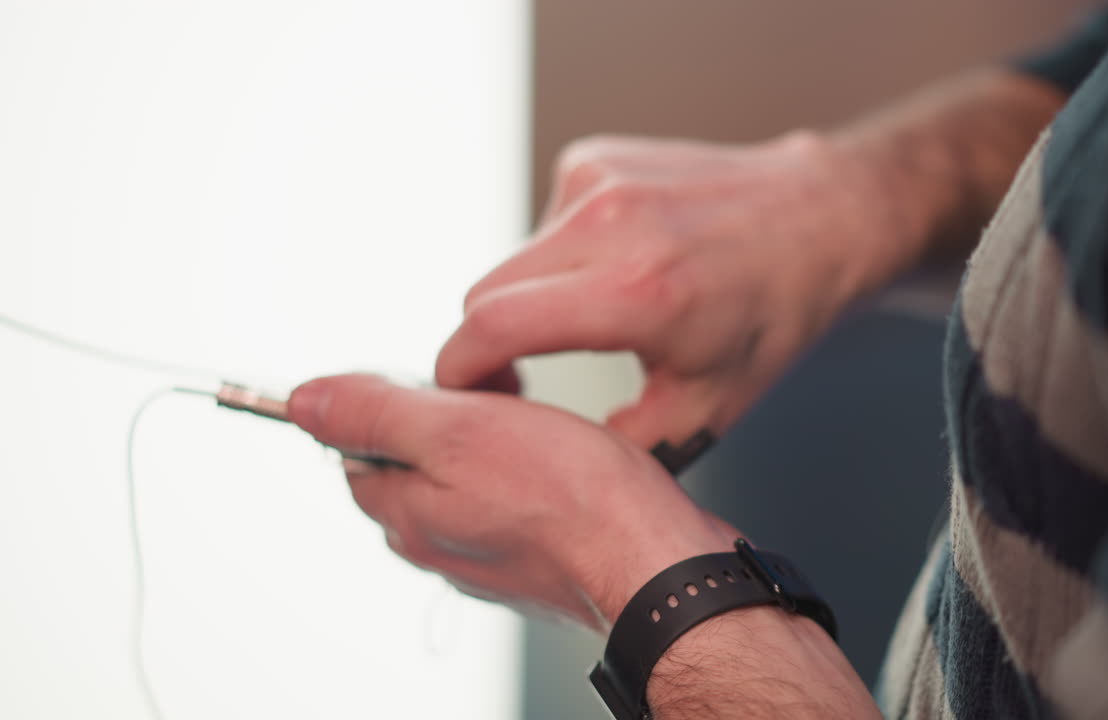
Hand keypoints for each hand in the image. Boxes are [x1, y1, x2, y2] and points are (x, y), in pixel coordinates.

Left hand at [287, 373, 736, 630]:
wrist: (656, 562)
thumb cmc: (572, 500)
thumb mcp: (458, 430)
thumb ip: (375, 413)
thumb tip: (304, 400)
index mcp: (406, 512)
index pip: (357, 446)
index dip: (392, 398)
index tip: (439, 381)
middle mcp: (437, 543)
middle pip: (412, 460)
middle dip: (445, 416)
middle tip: (496, 396)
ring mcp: (486, 555)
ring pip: (465, 477)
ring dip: (490, 439)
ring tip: (534, 422)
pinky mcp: (533, 557)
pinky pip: (510, 499)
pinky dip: (526, 469)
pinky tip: (560, 458)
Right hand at [436, 132, 903, 449]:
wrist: (819, 220)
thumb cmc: (770, 319)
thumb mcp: (704, 410)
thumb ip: (617, 448)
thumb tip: (543, 464)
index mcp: (638, 293)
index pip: (491, 326)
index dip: (460, 374)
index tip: (474, 402)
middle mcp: (609, 223)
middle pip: (484, 295)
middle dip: (489, 345)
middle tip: (521, 381)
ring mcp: (598, 180)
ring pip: (512, 262)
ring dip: (530, 301)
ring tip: (593, 321)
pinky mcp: (595, 158)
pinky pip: (543, 226)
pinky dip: (560, 259)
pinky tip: (617, 266)